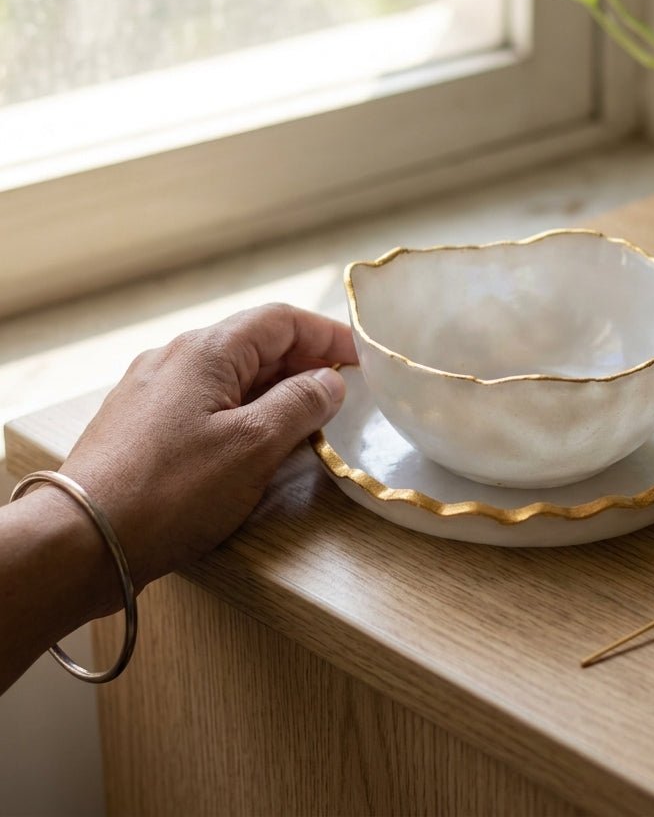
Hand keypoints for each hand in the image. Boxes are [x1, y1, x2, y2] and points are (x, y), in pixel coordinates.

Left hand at [59, 302, 357, 592]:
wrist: (80, 542)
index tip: (363, 358)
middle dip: (304, 364)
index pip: (281, 321)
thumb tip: (329, 381)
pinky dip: (242, 410)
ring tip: (307, 422)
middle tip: (343, 394)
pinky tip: (254, 443)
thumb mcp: (253, 446)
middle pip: (255, 344)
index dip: (328, 335)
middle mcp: (175, 358)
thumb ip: (300, 404)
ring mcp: (152, 390)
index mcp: (206, 351)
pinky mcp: (140, 423)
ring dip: (274, 390)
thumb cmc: (171, 492)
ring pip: (230, 375)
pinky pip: (205, 401)